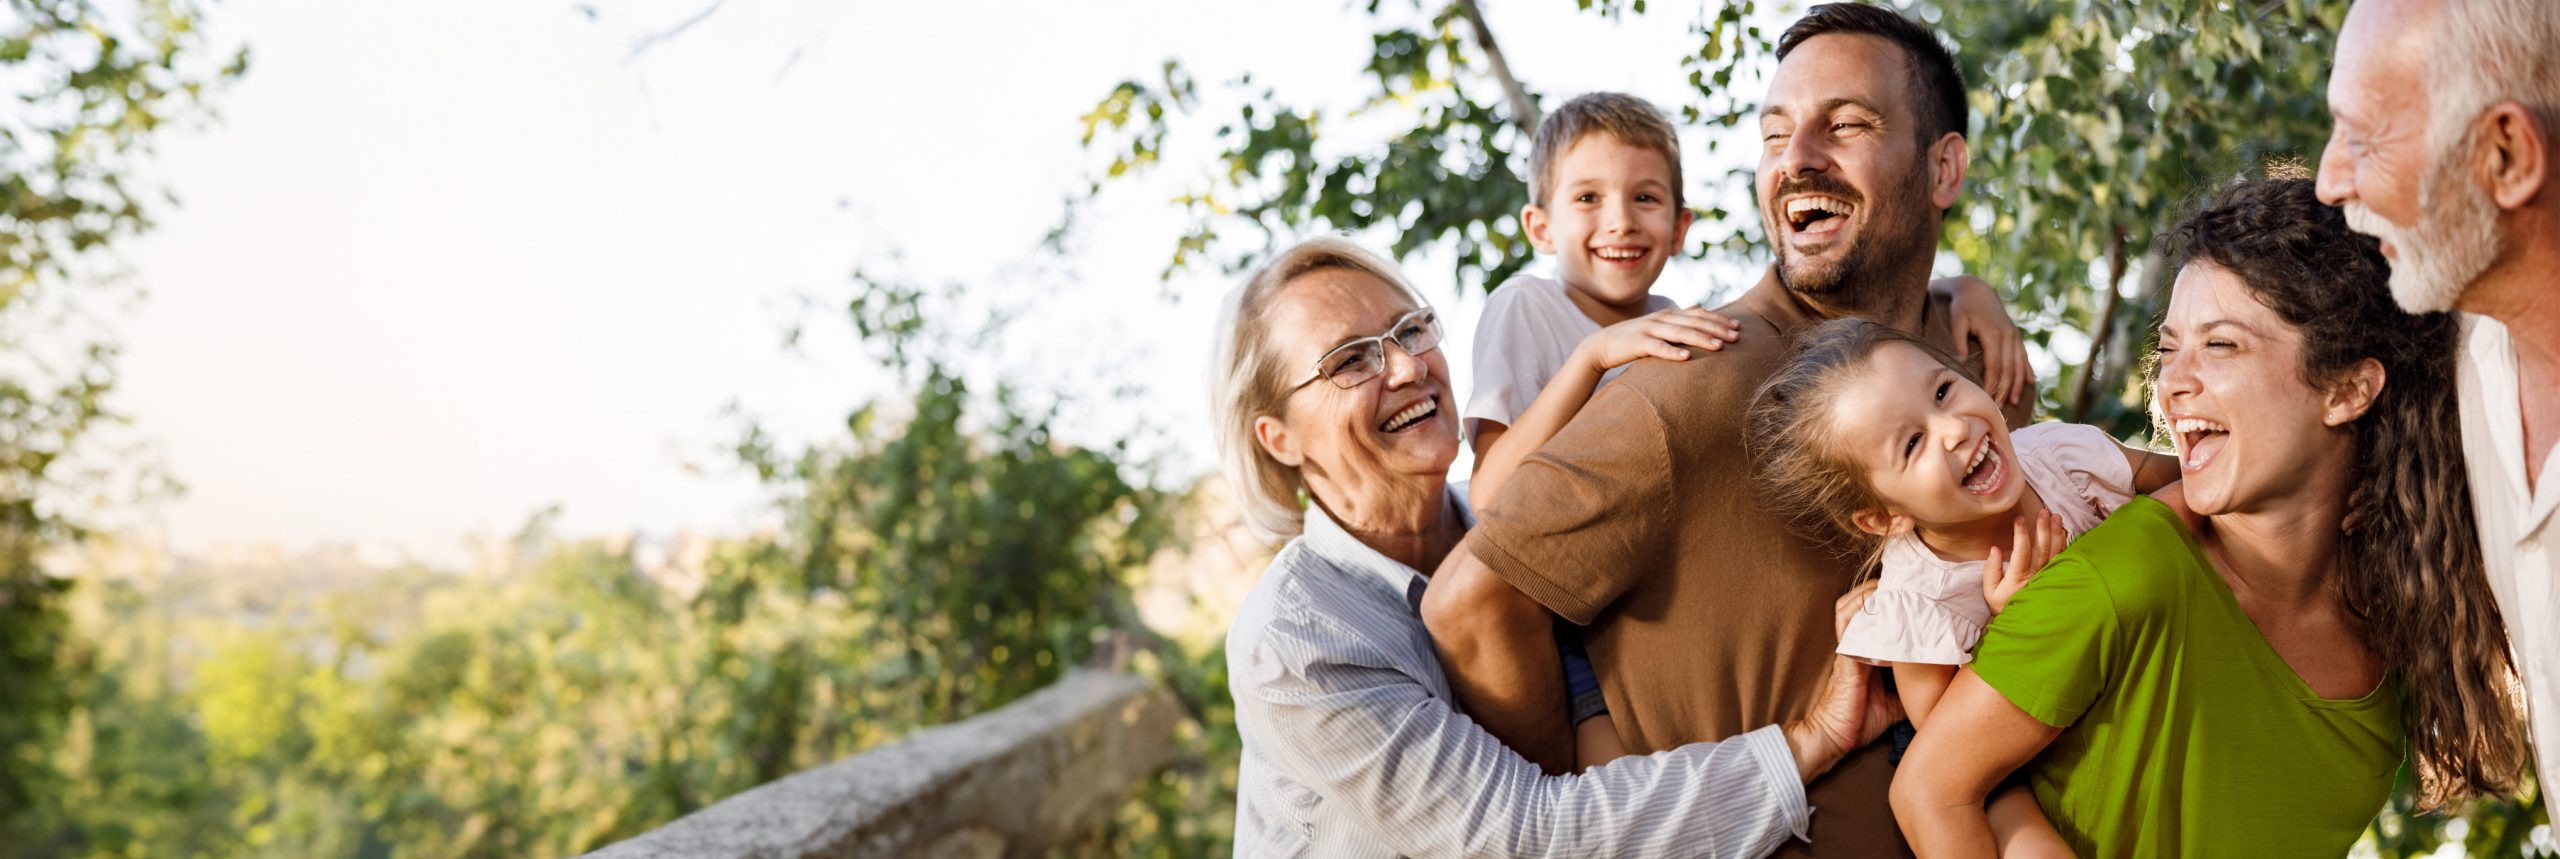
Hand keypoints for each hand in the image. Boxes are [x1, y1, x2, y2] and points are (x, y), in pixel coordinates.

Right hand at [1577, 306, 1740, 372]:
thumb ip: (1678, 322)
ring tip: (1718, 347)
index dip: (1719, 320)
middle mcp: (1662, 318)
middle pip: (1694, 322)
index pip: (1699, 314)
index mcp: (1669, 315)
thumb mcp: (1658, 328)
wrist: (1602, 345)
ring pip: (1680, 333)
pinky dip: (1672, 352)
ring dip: (1701, 339)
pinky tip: (1686, 357)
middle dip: (1717, 329)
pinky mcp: (1638, 343)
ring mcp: (1649, 329)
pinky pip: (1657, 347)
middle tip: (1736, 338)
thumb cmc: (1634, 339)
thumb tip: (1699, 315)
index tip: (1738, 327)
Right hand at [1785, 583, 1904, 782]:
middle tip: (1902, 581)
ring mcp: (1848, 648)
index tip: (1912, 591)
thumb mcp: (1894, 705)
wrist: (1833, 736)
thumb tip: (1934, 693)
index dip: (1892, 602)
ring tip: (1887, 584)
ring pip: (1850, 607)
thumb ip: (1908, 692)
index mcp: (1868, 653)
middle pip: (1861, 605)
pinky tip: (1873, 600)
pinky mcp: (1845, 655)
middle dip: (1879, 590)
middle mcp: (1857, 645)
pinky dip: (1858, 608)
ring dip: (1866, 593)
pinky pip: (1848, 624)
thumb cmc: (1859, 721)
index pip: (1879, 618)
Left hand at [1941, 275, 2030, 407]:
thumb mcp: (1957, 320)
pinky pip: (2024, 355)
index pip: (1996, 365)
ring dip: (2017, 384)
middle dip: (2005, 389)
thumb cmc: (1962, 307)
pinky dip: (2027, 370)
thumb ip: (1958, 340)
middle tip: (1999, 407)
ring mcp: (2014, 335)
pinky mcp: (2015, 334)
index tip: (1988, 399)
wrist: (1977, 290)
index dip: (1993, 383)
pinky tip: (2030, 383)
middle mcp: (2008, 335)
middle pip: (2009, 368)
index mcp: (1994, 333)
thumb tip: (1961, 361)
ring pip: (2019, 364)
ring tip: (2013, 401)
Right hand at [1982, 512, 2064, 614]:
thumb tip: (1995, 548)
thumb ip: (1991, 570)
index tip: (2019, 518)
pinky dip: (2063, 543)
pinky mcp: (2054, 577)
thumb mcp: (1990, 591)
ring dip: (2056, 532)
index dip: (2021, 533)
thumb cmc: (2004, 605)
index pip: (2022, 551)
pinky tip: (2062, 530)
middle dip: (2043, 528)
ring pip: (2056, 552)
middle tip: (2043, 511)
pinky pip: (2062, 558)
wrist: (2022, 624)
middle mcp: (2036, 576)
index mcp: (2018, 578)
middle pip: (2043, 548)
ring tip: (2055, 516)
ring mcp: (2048, 577)